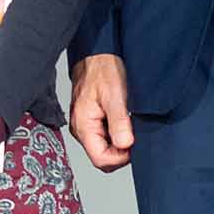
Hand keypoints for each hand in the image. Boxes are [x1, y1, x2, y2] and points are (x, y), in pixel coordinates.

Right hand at [68, 54, 134, 170]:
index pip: (100, 159)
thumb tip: (125, 145)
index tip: (133, 146)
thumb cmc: (102, 70)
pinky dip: (116, 134)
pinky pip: (104, 137)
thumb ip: (119, 123)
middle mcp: (80, 128)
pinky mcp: (91, 120)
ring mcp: (85, 125)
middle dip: (120, 153)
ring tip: (128, 124)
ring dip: (119, 143)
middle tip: (133, 135)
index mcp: (83, 125)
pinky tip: (123, 121)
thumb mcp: (115, 96)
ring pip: (104, 148)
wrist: (97, 54)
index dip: (120, 158)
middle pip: (102, 157)